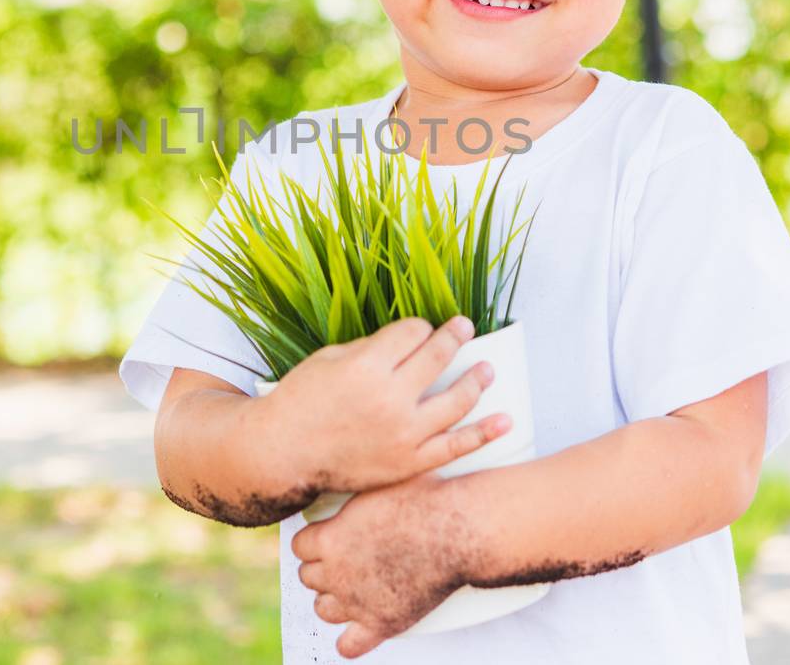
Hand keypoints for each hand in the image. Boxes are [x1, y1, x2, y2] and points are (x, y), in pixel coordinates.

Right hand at [257, 316, 512, 493]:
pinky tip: (505, 420)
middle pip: (437, 357)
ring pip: (456, 399)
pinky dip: (483, 432)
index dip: (418, 327)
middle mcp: (390, 399)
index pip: (412, 332)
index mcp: (366, 366)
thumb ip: (372, 348)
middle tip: (464, 327)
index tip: (417, 330)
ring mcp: (403, 434)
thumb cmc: (301, 401)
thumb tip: (409, 339)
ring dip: (476, 379)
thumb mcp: (329, 359)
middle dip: (454, 337)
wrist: (284, 454)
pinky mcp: (409, 462)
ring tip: (487, 369)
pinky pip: (455, 446)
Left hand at [293, 471, 474, 657]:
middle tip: (344, 560)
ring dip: (332, 600)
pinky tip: (359, 628)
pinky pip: (350, 645)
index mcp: (329, 539)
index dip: (314, 541)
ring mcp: (357, 601)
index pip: (299, 546)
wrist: (456, 529)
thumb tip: (343, 482)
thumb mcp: (375, 485)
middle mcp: (336, 574)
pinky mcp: (382, 622)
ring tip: (351, 589)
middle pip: (308, 577)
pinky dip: (351, 640)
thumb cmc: (422, 500)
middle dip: (322, 568)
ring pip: (323, 609)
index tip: (328, 537)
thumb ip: (351, 499)